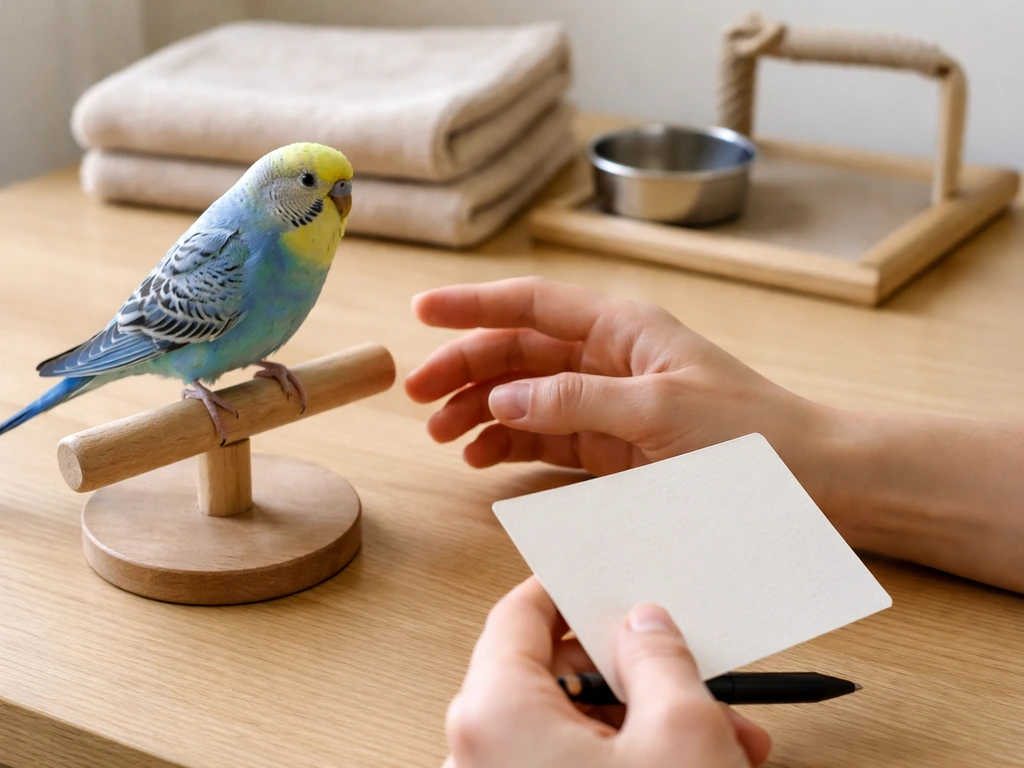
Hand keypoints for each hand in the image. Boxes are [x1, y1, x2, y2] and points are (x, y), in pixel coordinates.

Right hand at [406, 277, 833, 498]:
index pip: (532, 303)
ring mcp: (605, 403)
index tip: (421, 310)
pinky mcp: (610, 446)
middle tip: (418, 397)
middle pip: (517, 352)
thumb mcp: (659, 408)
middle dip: (464, 368)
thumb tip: (502, 398)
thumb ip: (577, 399)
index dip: (473, 304)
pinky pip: (544, 437)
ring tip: (441, 435)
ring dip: (478, 410)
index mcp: (621, 328)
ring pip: (523, 396)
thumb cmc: (749, 432)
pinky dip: (508, 444)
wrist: (808, 480)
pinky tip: (480, 455)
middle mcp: (607, 358)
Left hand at [443, 578, 770, 767]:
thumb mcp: (680, 734)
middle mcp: (481, 751)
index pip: (520, 614)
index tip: (606, 574)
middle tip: (693, 664)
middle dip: (638, 671)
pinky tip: (701, 766)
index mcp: (495, 710)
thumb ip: (659, 657)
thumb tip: (643, 623)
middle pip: (556, 674)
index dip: (569, 587)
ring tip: (728, 734)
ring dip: (651, 723)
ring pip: (576, 731)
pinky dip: (633, 763)